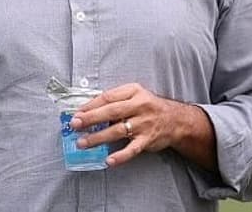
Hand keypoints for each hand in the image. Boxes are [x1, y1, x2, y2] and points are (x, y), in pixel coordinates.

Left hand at [70, 83, 208, 167]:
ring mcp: (144, 124)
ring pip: (117, 131)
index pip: (108, 97)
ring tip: (82, 143)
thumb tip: (89, 110)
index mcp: (134, 92)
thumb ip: (116, 100)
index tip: (77, 112)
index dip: (90, 105)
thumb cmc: (150, 107)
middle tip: (75, 124)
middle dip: (90, 119)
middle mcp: (139, 106)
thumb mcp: (136, 95)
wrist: (176, 120)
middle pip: (111, 112)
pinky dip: (120, 156)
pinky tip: (109, 160)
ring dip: (98, 137)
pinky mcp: (147, 140)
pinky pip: (132, 149)